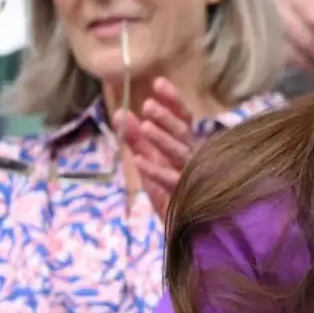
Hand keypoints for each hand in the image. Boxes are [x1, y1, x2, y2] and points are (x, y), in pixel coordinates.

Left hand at [118, 77, 195, 220]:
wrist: (182, 230)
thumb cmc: (169, 192)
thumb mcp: (148, 161)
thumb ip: (136, 139)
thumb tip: (121, 113)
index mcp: (186, 146)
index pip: (184, 118)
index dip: (173, 101)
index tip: (158, 83)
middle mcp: (192, 157)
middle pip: (183, 132)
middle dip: (166, 118)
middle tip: (148, 105)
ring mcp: (191, 176)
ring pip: (179, 153)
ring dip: (162, 139)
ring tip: (146, 125)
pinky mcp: (185, 196)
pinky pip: (170, 180)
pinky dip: (155, 170)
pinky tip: (139, 161)